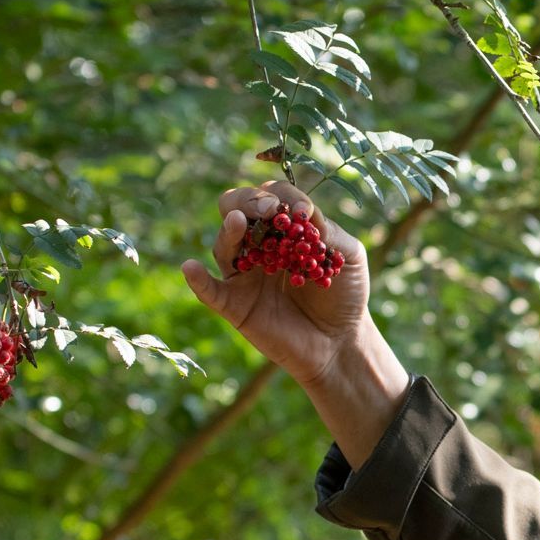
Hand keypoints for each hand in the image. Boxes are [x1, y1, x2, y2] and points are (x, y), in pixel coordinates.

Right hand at [181, 179, 369, 387]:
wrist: (340, 341)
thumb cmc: (345, 294)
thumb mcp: (348, 256)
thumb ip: (328, 231)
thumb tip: (301, 212)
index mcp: (284, 228)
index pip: (273, 198)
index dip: (283, 197)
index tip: (302, 211)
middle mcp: (259, 245)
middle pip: (236, 210)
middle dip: (248, 202)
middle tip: (268, 210)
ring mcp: (244, 274)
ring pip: (223, 245)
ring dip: (228, 231)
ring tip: (237, 222)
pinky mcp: (235, 304)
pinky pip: (210, 291)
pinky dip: (198, 280)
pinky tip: (190, 268)